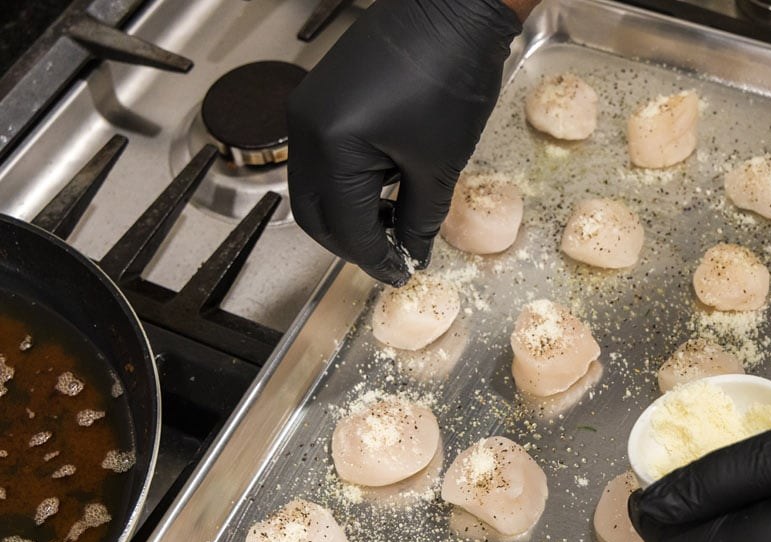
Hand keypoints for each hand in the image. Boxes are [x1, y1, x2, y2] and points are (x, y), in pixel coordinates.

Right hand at [287, 0, 521, 284]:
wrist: (451, 11)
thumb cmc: (450, 76)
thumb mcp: (439, 163)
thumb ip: (422, 218)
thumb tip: (414, 252)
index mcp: (332, 147)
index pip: (345, 228)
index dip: (375, 259)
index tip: (402, 274)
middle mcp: (306, 129)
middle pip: (314, 213)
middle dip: (351, 242)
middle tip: (392, 257)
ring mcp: (308, 111)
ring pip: (315, 187)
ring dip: (349, 213)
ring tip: (396, 224)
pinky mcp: (321, 98)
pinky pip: (322, 157)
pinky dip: (348, 183)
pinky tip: (385, 189)